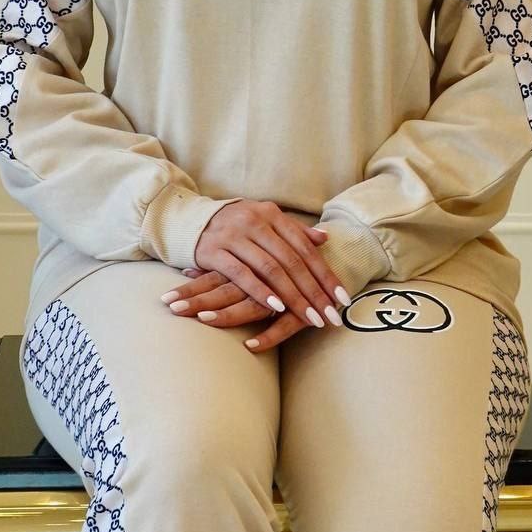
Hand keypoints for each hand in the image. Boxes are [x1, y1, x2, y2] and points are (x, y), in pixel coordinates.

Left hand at [166, 267, 333, 351]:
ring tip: (205, 320)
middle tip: (173, 310)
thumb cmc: (286, 262)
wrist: (335, 260)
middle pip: (224, 291)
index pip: (213, 277)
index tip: (165, 298)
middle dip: (198, 301)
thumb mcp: (254, 262)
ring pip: (250, 306)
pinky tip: (250, 346)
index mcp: (248, 267)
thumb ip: (222, 266)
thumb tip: (187, 269)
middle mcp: (261, 280)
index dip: (190, 288)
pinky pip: (284, 326)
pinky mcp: (302, 312)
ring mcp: (281, 296)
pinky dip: (268, 336)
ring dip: (227, 314)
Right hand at [192, 200, 350, 327]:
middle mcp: (256, 222)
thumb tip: (324, 238)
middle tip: (330, 316)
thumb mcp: (265, 221)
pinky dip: (261, 292)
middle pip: (292, 261)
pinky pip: (242, 274)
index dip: (325, 274)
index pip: (305, 248)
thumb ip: (294, 231)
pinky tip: (277, 308)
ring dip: (293, 296)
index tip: (342, 299)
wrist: (190, 219)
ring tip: (310, 317)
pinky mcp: (215, 251)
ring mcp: (234, 236)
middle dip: (313, 291)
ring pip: (271, 269)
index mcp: (272, 215)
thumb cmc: (234, 224)